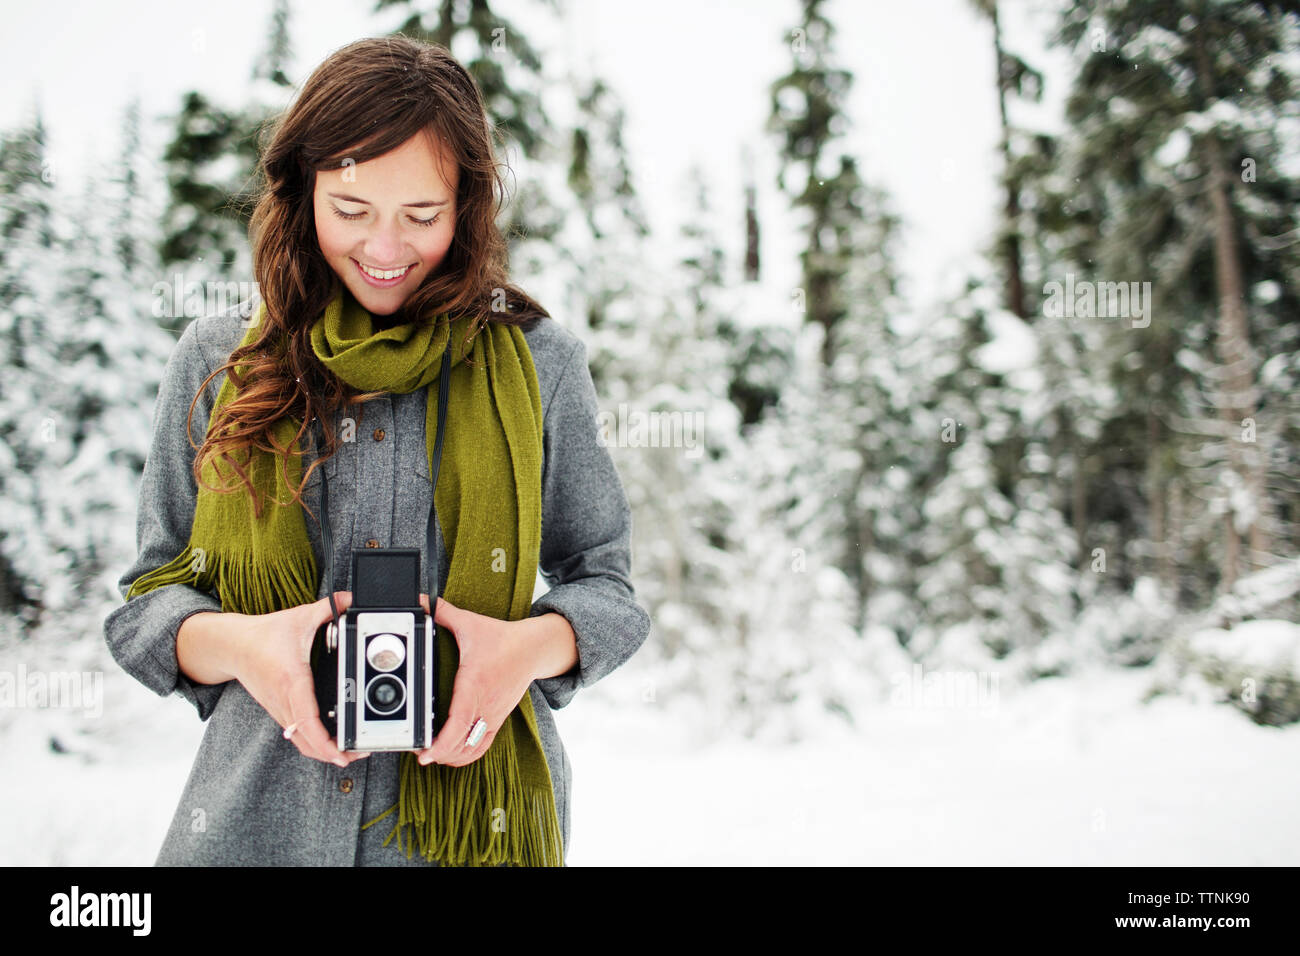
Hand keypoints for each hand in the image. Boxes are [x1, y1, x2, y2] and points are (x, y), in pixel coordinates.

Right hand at [231, 590, 369, 767]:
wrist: (232, 646)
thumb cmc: (264, 634)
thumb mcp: (299, 617)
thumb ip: (328, 608)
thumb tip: (351, 598)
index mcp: (291, 680)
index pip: (307, 718)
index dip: (324, 740)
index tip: (341, 752)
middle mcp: (284, 701)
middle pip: (305, 741)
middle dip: (332, 754)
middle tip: (358, 754)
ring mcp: (279, 710)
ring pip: (300, 742)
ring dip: (323, 753)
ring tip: (350, 753)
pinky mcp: (279, 712)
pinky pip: (296, 735)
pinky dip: (313, 744)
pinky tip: (331, 744)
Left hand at [414, 595, 539, 767]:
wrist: (534, 648)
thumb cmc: (502, 638)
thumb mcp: (470, 622)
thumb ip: (442, 612)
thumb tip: (420, 601)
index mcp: (475, 684)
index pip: (459, 722)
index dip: (441, 743)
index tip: (424, 753)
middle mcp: (485, 705)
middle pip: (463, 745)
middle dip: (439, 754)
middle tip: (418, 751)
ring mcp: (493, 715)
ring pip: (472, 750)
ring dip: (452, 758)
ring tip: (432, 755)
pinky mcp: (498, 719)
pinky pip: (482, 746)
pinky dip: (466, 755)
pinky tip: (451, 755)